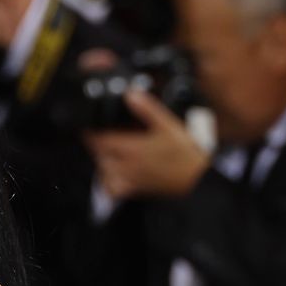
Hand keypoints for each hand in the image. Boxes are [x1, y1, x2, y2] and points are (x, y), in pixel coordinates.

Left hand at [83, 88, 211, 200]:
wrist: (195, 178)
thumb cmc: (184, 152)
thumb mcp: (167, 124)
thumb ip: (147, 108)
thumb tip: (130, 94)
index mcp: (132, 149)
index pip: (100, 140)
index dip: (92, 132)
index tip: (90, 124)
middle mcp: (126, 167)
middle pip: (99, 155)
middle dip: (97, 144)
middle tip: (102, 133)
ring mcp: (128, 180)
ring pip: (103, 171)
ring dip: (102, 160)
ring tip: (110, 150)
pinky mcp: (133, 191)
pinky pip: (112, 189)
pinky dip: (108, 181)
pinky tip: (115, 171)